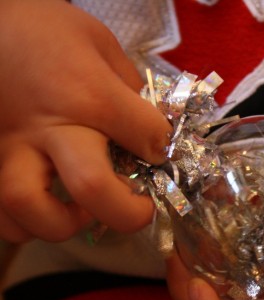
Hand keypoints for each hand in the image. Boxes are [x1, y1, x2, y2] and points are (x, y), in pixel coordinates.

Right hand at [0, 0, 170, 242]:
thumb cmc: (45, 30)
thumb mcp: (99, 43)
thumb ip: (128, 89)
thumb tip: (149, 130)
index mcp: (88, 94)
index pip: (148, 137)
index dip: (165, 150)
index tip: (161, 152)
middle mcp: (50, 128)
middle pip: (92, 188)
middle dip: (128, 212)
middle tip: (140, 208)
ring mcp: (10, 149)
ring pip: (32, 211)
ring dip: (66, 223)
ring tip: (84, 210)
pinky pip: (1, 215)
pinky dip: (27, 224)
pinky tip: (46, 207)